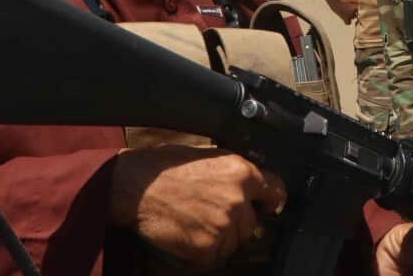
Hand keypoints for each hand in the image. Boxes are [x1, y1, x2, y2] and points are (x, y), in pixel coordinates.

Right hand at [110, 145, 285, 270]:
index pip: (276, 193)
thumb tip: (250, 183)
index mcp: (241, 172)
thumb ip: (233, 170)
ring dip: (218, 238)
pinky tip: (186, 234)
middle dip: (235, 223)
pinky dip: (202, 252)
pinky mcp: (208, 248)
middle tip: (208, 214)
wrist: (136, 187)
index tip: (263, 206)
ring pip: (234, 242)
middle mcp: (238, 200)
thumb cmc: (165, 167)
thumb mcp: (207, 155)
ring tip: (193, 222)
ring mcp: (224, 226)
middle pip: (251, 224)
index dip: (268, 201)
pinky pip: (215, 257)